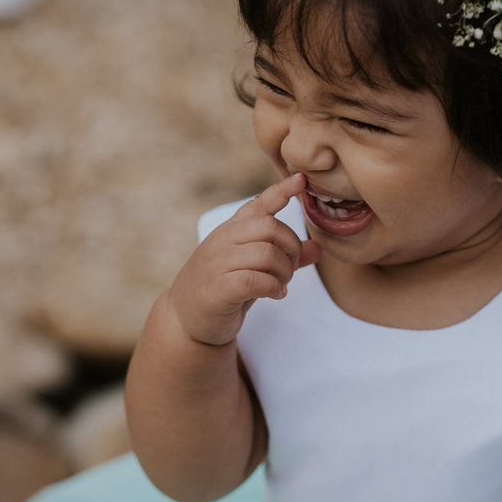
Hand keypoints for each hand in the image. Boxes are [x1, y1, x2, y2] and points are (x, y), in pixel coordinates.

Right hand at [167, 173, 319, 346]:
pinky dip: (273, 287)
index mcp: (230, 231)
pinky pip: (255, 280)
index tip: (300, 180)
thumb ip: (281, 257)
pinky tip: (276, 294)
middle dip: (291, 247)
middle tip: (291, 267)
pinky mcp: (217, 289)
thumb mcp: (252, 269)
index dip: (281, 191)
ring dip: (284, 271)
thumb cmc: (222, 290)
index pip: (257, 204)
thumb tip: (316, 249)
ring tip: (282, 283)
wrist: (185, 320)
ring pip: (266, 254)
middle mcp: (222, 241)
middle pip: (269, 227)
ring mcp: (217, 264)